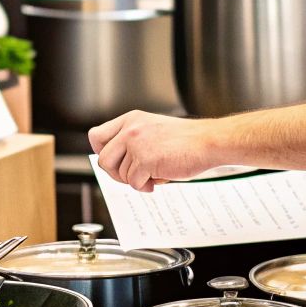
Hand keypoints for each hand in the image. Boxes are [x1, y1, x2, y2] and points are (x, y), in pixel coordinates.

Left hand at [89, 111, 226, 191]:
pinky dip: (145, 187)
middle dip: (116, 174)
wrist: (208, 142)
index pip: (96, 136)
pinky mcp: (145, 160)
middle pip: (104, 160)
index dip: (102, 153)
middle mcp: (130, 130)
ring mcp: (136, 144)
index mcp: (131, 120)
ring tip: (154, 175)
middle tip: (133, 176)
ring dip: (136, 181)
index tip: (115, 161)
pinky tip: (158, 180)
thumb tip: (114, 164)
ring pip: (120, 175)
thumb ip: (133, 141)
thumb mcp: (153, 130)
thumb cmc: (187, 140)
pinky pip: (134, 183)